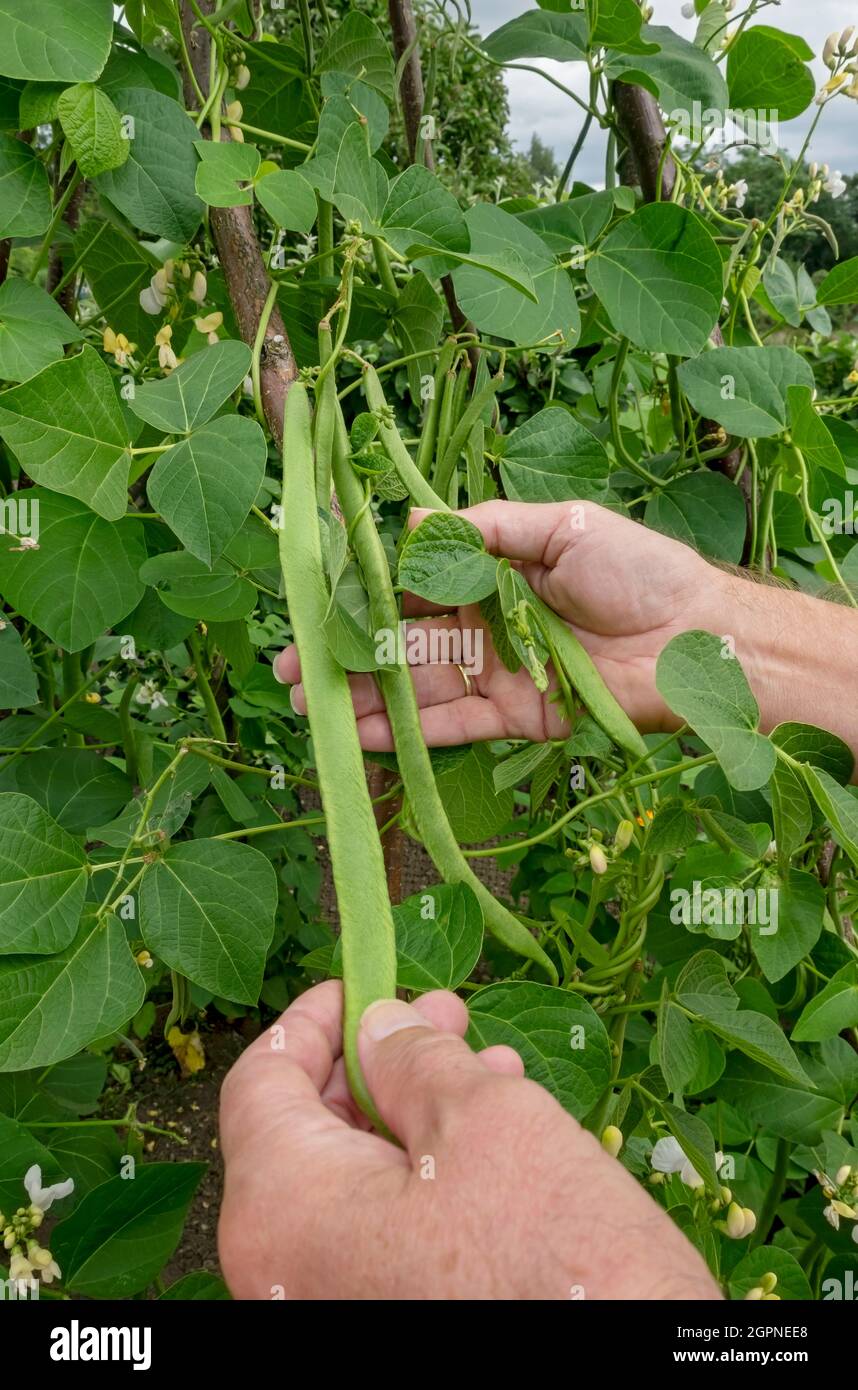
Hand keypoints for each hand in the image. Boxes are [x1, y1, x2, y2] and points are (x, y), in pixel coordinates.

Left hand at [218, 980, 720, 1300]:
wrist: (629, 1385)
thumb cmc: (553, 1258)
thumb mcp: (487, 1120)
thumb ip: (414, 1060)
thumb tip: (378, 1027)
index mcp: (283, 1206)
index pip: (261, 1082)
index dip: (312, 1020)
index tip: (364, 983)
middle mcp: (285, 1269)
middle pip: (308, 1132)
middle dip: (381, 1061)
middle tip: (444, 1015)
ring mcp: (331, 1308)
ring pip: (353, 1183)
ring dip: (418, 1113)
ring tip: (492, 1067)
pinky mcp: (381, 1326)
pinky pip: (380, 1235)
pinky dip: (428, 1178)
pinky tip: (498, 1141)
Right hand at [274, 500, 718, 748]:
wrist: (696, 637)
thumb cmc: (637, 568)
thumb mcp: (560, 527)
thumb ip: (485, 528)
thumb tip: (407, 523)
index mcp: (491, 573)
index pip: (412, 584)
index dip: (363, 594)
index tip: (315, 602)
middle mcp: (485, 624)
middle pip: (403, 640)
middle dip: (346, 653)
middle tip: (290, 668)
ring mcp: (496, 674)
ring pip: (416, 687)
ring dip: (362, 697)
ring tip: (307, 706)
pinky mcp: (516, 719)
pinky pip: (451, 726)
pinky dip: (404, 732)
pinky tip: (357, 733)